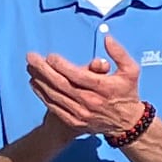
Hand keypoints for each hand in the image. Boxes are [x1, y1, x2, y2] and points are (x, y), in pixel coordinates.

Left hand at [25, 32, 144, 138]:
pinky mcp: (75, 121)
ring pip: (55, 95)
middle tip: (31, 58)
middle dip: (43, 70)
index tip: (50, 56)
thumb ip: (119, 53)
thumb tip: (107, 38)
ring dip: (40, 81)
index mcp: (102, 88)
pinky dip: (42, 95)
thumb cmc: (127, 92)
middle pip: (61, 84)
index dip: (61, 65)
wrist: (127, 123)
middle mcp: (90, 101)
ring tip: (30, 68)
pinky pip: (54, 107)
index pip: (77, 75)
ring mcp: (81, 113)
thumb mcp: (131, 70)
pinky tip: (35, 84)